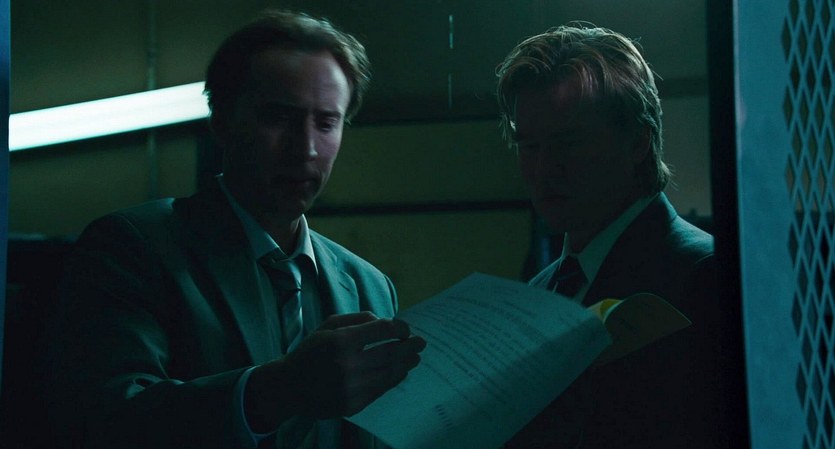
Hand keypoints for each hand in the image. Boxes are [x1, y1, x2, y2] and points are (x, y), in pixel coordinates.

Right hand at [244, 312, 425, 430]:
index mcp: (342, 341)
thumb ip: (358, 319)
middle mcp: (348, 365)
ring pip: (391, 373)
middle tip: (421, 343)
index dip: (400, 328)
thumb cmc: (311, 352)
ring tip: (414, 358)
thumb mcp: (328, 326)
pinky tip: (400, 371)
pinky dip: (394, 378)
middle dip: (410, 346)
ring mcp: (352, 387)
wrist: (290, 387)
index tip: (405, 329)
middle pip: (392, 352)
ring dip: (407, 364)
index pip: (383, 330)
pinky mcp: (354, 404)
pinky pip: (382, 389)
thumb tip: (385, 321)